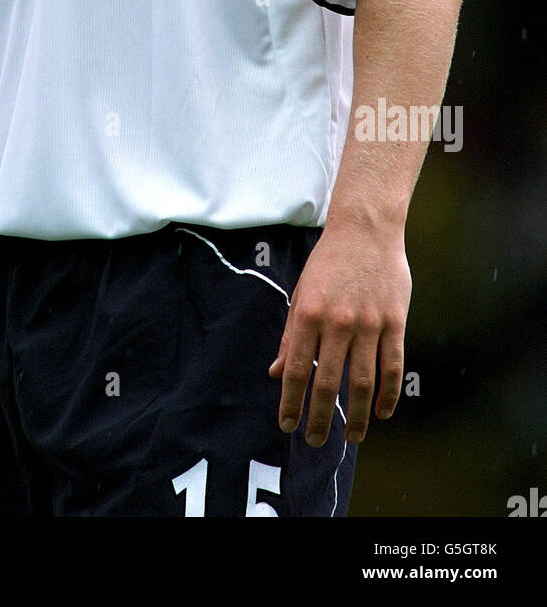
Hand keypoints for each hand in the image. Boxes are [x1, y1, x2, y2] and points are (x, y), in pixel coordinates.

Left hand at [268, 221, 410, 446]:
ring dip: (358, 416)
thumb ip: (291, 336)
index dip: (292, 403)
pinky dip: (389, 395)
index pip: (298, 371)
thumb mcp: (301, 294)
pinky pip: (393, 367)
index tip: (288, 425)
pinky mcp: (395, 322)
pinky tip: (383, 412)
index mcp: (309, 315)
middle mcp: (338, 323)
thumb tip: (277, 373)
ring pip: (364, 383)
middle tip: (316, 441)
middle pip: (329, 384)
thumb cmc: (329, 262)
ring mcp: (369, 324)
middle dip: (320, 418)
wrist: (366, 229)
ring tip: (353, 437)